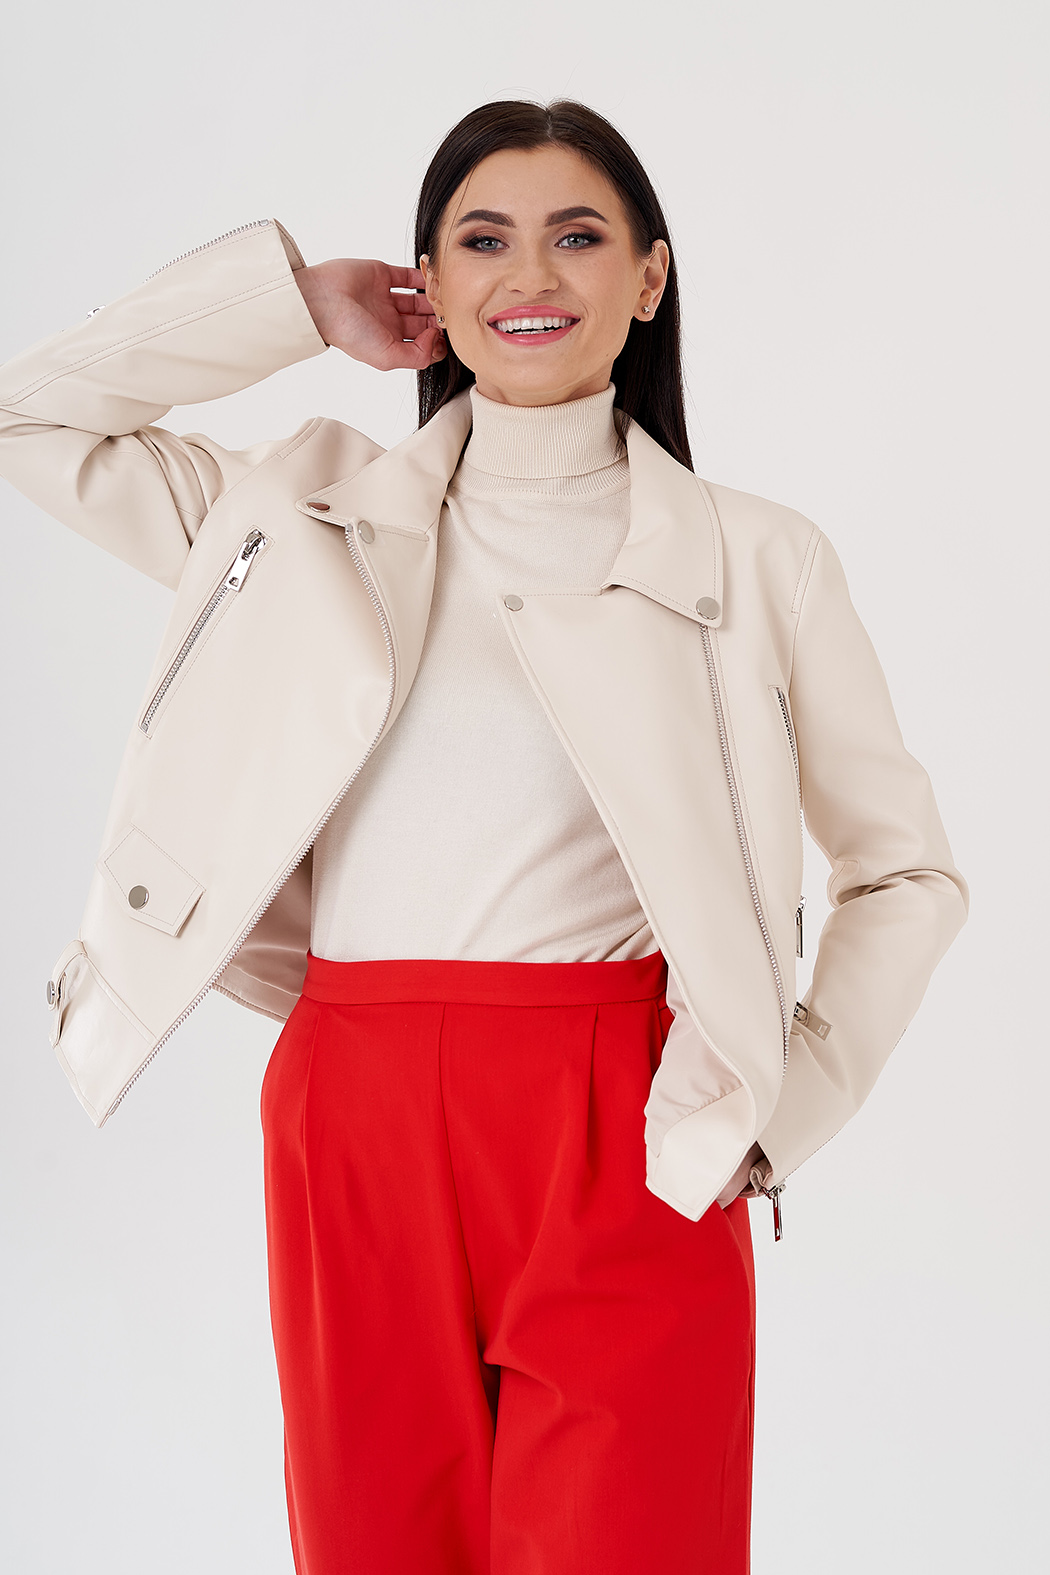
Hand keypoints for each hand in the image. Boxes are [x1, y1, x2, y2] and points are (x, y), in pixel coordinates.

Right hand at [294, 259, 445, 371]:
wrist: (322, 300)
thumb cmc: (347, 332)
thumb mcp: (386, 357)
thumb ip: (416, 356)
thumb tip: (435, 340)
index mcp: (389, 343)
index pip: (422, 345)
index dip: (436, 341)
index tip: (444, 336)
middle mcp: (389, 322)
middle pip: (423, 322)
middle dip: (438, 319)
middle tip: (450, 313)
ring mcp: (386, 298)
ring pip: (419, 300)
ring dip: (433, 298)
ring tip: (444, 296)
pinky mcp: (382, 275)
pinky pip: (409, 276)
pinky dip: (423, 275)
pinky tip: (434, 277)